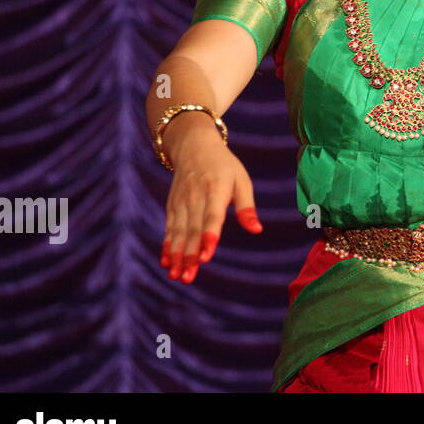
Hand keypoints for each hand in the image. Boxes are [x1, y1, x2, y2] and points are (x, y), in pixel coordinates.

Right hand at [160, 118, 261, 284]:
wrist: (194, 146)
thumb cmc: (224, 166)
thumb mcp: (241, 180)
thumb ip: (246, 207)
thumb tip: (256, 230)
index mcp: (216, 189)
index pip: (212, 216)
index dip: (209, 236)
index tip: (206, 255)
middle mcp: (195, 196)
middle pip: (192, 229)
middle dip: (189, 255)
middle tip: (188, 277)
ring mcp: (181, 202)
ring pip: (178, 232)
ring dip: (177, 255)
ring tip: (177, 276)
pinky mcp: (172, 206)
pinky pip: (169, 228)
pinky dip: (167, 246)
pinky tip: (166, 262)